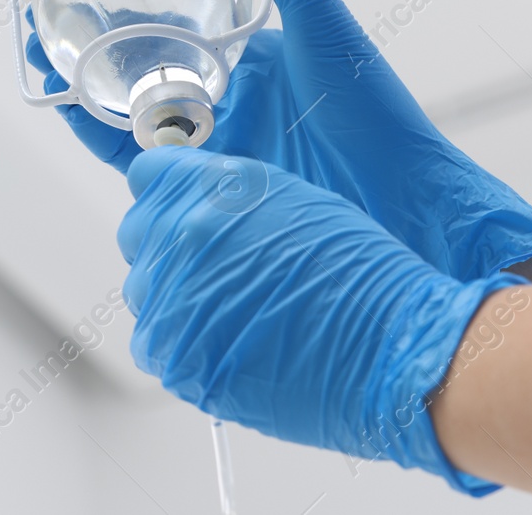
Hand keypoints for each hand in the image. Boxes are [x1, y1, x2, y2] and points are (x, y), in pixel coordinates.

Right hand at [28, 0, 531, 280]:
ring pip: (134, 128)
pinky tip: (80, 123)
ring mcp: (217, 152)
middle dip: (87, 61)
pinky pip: (150, 174)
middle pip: (139, 81)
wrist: (405, 201)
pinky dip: (112, 153)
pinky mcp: (213, 195)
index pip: (170, 36)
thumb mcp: (321, 22)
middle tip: (41, 33)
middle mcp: (224, 106)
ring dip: (88, 104)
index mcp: (245, 62)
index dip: (120, 18)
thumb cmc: (374, 109)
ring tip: (47, 72)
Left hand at [120, 146, 524, 494]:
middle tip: (216, 263)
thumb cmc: (362, 277)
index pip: (148, 173)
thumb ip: (230, 197)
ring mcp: (171, 300)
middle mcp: (181, 237)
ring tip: (234, 307)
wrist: (392, 352)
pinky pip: (155, 340)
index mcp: (212, 189)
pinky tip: (228, 340)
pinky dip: (181, 340)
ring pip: (145, 286)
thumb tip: (197, 206)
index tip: (184, 205)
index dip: (170, 189)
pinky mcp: (175, 356)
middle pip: (139, 230)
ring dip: (176, 292)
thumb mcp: (297, 201)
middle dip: (170, 241)